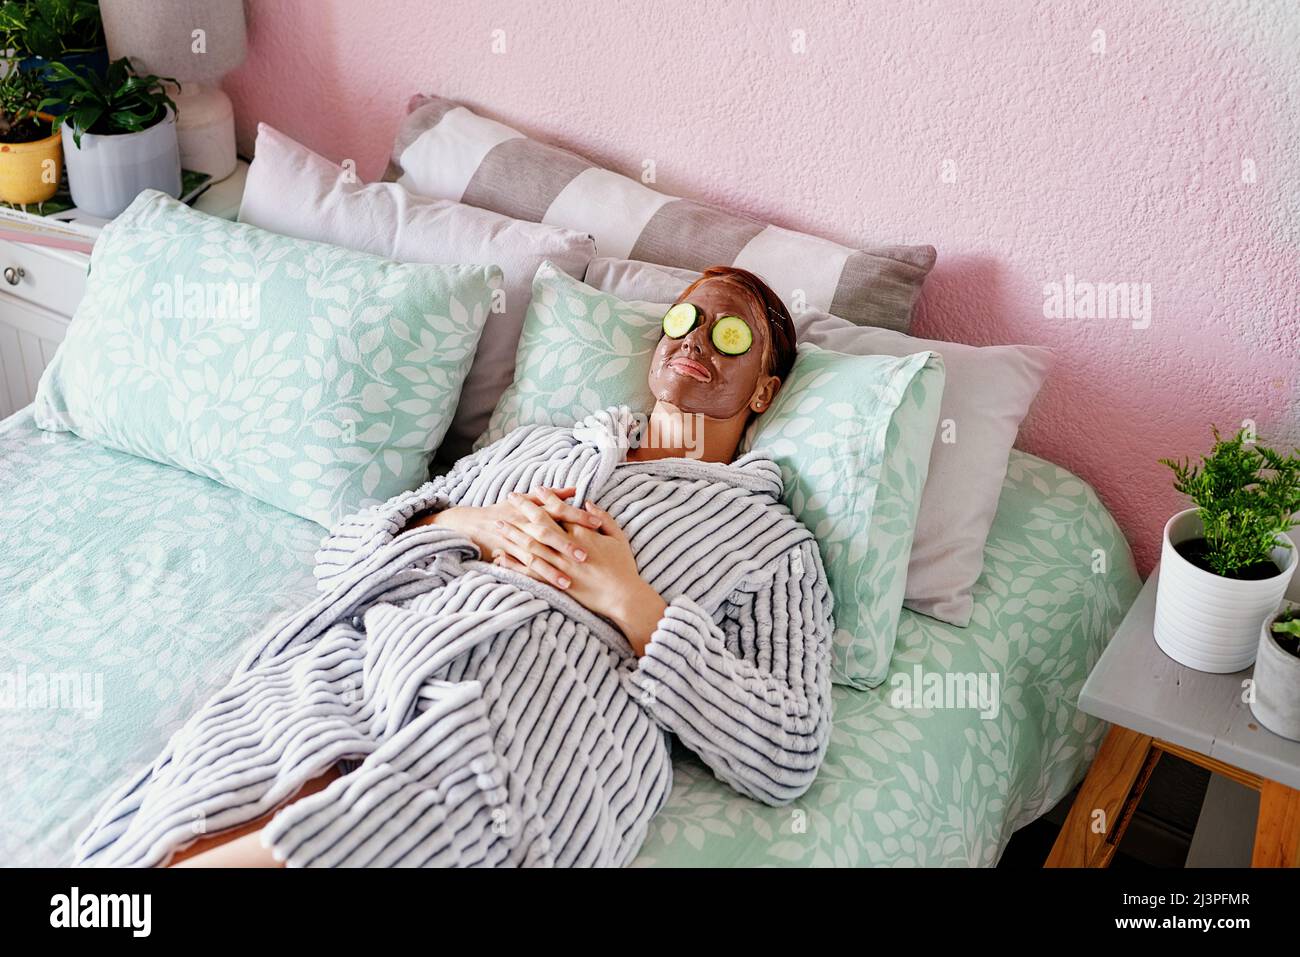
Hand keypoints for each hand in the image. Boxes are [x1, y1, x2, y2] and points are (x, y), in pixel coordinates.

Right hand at [410, 487, 601, 580]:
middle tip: (586, 555)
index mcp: (531, 509)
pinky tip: (547, 589)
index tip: (598, 524)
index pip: (559, 511)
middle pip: (548, 534)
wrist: (472, 524)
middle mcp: (523, 525)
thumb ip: (552, 496)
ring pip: (534, 556)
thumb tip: (576, 490)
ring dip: (550, 570)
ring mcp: (514, 543)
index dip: (577, 517)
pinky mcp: (507, 558)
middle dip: (566, 545)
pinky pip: (522, 570)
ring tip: (569, 581)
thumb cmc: (505, 510)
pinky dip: (535, 578)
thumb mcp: (526, 499)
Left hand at [494, 501, 666, 655]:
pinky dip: (513, 563)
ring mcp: (558, 566)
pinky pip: (528, 571)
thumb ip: (603, 518)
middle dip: (523, 510)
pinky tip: (500, 557)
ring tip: (498, 524)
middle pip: (539, 524)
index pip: (559, 510)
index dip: (547, 498)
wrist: (621, 596)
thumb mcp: (618, 537)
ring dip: (512, 534)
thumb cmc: (622, 566)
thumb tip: (588, 504)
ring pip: (529, 546)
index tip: (536, 489)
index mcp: (581, 533)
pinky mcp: (554, 583)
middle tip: (510, 497)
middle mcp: (566, 547)